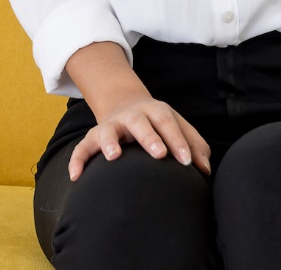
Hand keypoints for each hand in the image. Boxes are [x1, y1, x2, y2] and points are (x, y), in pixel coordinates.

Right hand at [67, 93, 211, 181]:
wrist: (124, 104)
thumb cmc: (158, 124)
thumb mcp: (176, 127)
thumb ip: (194, 146)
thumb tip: (204, 169)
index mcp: (155, 112)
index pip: (168, 123)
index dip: (178, 141)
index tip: (187, 162)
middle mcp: (132, 116)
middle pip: (140, 122)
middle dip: (149, 137)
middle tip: (159, 153)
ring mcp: (111, 125)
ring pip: (107, 130)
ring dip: (109, 142)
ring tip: (113, 156)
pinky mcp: (93, 137)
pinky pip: (82, 148)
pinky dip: (77, 160)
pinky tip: (76, 176)